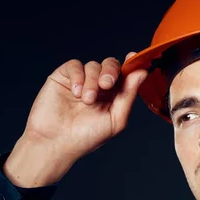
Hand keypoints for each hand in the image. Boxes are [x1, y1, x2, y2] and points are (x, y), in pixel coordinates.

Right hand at [4, 53, 147, 186]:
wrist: (56, 142)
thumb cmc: (87, 137)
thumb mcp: (116, 119)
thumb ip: (129, 95)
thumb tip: (143, 72)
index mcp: (114, 96)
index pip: (126, 75)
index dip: (131, 65)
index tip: (133, 57)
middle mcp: (99, 87)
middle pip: (111, 65)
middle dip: (111, 71)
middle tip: (106, 84)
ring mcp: (81, 81)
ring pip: (93, 65)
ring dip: (92, 81)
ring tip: (86, 100)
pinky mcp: (63, 77)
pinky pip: (75, 65)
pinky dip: (78, 76)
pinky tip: (76, 93)